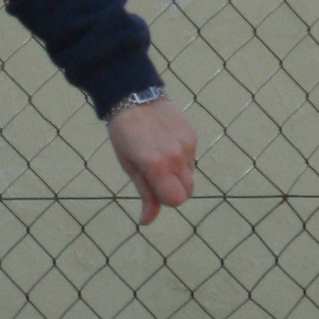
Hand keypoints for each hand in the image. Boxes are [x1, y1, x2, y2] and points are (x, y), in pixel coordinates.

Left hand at [109, 96, 196, 225]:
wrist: (134, 97)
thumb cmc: (125, 135)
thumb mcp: (129, 166)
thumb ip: (144, 194)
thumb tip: (145, 222)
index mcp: (156, 165)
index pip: (176, 200)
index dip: (165, 199)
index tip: (153, 187)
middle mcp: (176, 156)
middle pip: (187, 192)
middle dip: (173, 189)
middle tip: (155, 175)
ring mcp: (187, 145)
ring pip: (190, 176)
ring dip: (177, 175)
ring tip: (160, 157)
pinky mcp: (193, 136)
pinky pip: (192, 159)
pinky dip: (181, 159)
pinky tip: (166, 145)